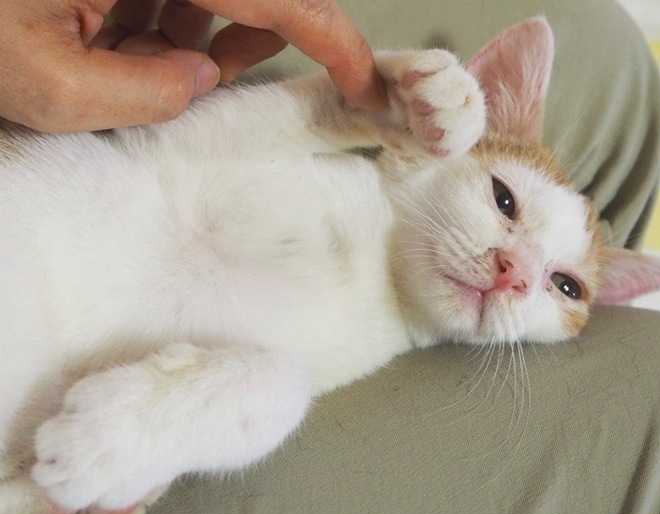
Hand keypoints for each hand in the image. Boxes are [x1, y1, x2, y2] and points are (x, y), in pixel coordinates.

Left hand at [0, 0, 385, 132]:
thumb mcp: (38, 78)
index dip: (331, 38)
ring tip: (129, 56)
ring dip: (185, 29)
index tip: (362, 79)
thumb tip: (195, 81)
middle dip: (242, 37)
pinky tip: (104, 28)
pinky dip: (148, 12)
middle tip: (205, 78)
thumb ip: (140, 94)